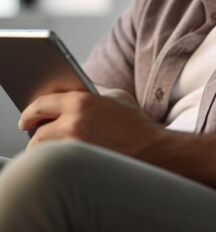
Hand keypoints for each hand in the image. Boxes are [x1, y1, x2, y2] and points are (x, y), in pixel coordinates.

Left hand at [19, 91, 161, 156]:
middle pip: (38, 131)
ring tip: (47, 147)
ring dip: (43, 149)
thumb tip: (72, 88)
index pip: (42, 103)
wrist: (151, 149)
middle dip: (33, 133)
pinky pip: (56, 164)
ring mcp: (75, 147)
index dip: (30, 111)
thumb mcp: (115, 96)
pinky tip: (60, 158)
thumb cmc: (135, 122)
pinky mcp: (79, 165)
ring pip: (44, 151)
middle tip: (32, 133)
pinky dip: (55, 161)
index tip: (26, 117)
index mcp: (81, 101)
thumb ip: (91, 91)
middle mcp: (74, 123)